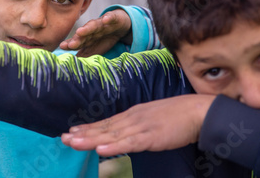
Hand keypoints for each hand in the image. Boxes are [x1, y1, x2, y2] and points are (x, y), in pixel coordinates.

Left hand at [59, 9, 131, 56]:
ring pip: (94, 25)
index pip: (77, 42)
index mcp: (87, 38)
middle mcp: (92, 30)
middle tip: (70, 44)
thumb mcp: (95, 49)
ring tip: (80, 31)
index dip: (70, 44)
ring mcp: (102, 23)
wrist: (120, 25)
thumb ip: (85, 55)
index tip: (62, 46)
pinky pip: (110, 18)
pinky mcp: (113, 18)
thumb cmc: (104, 38)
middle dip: (76, 39)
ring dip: (87, 28)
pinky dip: (108, 18)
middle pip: (83, 34)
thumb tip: (74, 66)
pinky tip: (106, 20)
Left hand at [61, 94, 215, 156]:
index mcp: (132, 115)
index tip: (70, 132)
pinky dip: (114, 146)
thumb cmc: (175, 116)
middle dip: (82, 134)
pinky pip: (129, 143)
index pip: (105, 123)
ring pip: (111, 135)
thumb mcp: (150, 119)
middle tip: (63, 138)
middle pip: (103, 128)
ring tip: (73, 142)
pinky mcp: (150, 137)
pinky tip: (101, 149)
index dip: (87, 129)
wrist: (196, 111)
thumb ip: (136, 127)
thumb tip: (123, 134)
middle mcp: (131, 119)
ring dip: (90, 139)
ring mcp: (140, 127)